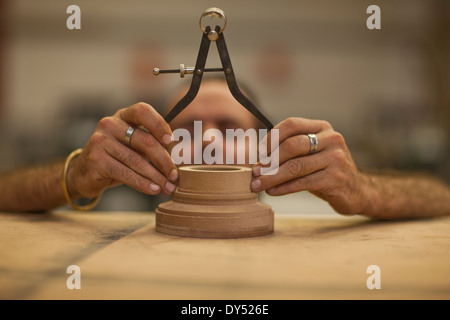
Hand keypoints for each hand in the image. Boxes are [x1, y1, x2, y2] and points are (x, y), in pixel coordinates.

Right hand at [66, 102, 177, 198]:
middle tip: (175, 176)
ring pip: (137, 161)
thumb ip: (152, 145)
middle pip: (145, 141)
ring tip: (168, 188)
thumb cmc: (117, 157)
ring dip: (156, 177)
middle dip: (164, 161)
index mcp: (123, 116)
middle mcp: (110, 124)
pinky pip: (126, 173)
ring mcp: (100, 141)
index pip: (143, 111)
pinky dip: (143, 183)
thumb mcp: (134, 146)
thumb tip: (180, 158)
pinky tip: (153, 189)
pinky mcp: (96, 159)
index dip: (159, 124)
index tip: (171, 141)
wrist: (85, 172)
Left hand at [251, 117, 366, 215]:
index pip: (292, 124)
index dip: (272, 137)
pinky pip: (302, 183)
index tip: (258, 152)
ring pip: (295, 167)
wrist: (356, 190)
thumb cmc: (325, 170)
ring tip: (258, 184)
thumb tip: (257, 156)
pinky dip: (284, 188)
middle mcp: (331, 139)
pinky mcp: (335, 179)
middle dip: (269, 160)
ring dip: (272, 177)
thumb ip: (291, 149)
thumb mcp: (312, 153)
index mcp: (322, 127)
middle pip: (292, 146)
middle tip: (254, 172)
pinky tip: (273, 191)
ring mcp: (336, 159)